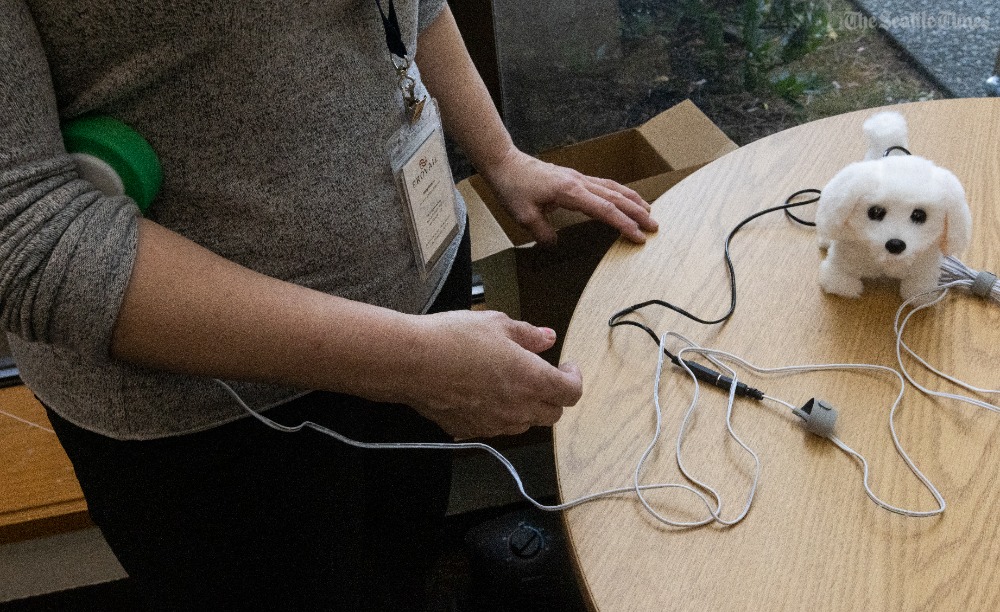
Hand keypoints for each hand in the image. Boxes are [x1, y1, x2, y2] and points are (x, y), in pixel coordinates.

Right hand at [404, 310, 582, 438]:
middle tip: (542, 375)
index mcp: (532, 380)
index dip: (574, 379)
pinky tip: (483, 393)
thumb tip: (547, 338)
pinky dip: (498, 414)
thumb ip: (528, 335)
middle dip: (553, 396)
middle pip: (552, 414)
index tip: (566, 366)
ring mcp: (494, 424)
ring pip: (525, 424)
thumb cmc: (455, 339)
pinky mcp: (471, 430)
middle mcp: (518, 408)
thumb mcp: (497, 324)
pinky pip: (495, 427)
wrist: (412, 362)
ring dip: (527, 407)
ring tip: (511, 384)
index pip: (571, 393)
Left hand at [482, 148, 658, 244]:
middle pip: (616, 197)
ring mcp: (578, 178)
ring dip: (632, 200)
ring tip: (649, 211)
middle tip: (655, 226)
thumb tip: (555, 245)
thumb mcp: (524, 216)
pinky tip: (625, 199)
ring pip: (613, 188)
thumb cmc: (513, 187)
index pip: (604, 210)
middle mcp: (579, 182)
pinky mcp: (574, 178)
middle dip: (637, 213)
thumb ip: (543, 232)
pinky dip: (619, 193)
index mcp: (570, 192)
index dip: (623, 224)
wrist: (505, 163)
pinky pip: (603, 185)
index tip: (639, 236)